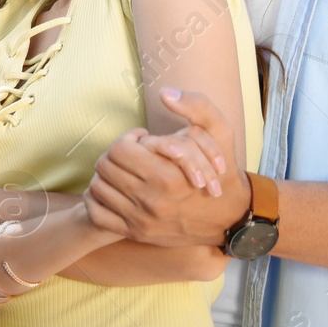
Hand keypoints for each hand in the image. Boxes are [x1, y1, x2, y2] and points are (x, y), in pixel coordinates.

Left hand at [82, 88, 247, 246]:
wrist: (230, 219)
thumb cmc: (222, 172)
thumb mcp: (220, 133)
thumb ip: (197, 106)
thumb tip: (165, 93)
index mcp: (168, 176)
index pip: (119, 149)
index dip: (128, 139)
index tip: (142, 140)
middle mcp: (151, 201)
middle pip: (104, 167)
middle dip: (116, 154)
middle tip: (133, 155)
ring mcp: (141, 220)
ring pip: (97, 188)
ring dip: (107, 175)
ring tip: (125, 171)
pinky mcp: (136, 234)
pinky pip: (97, 214)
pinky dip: (98, 200)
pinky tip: (114, 191)